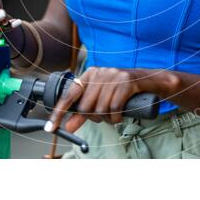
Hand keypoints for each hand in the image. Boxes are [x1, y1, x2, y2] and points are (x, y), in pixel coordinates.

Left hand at [45, 67, 172, 133]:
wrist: (148, 81)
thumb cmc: (121, 91)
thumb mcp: (101, 98)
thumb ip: (83, 112)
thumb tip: (67, 127)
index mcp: (89, 74)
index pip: (69, 95)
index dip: (59, 113)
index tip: (50, 127)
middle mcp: (99, 72)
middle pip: (86, 107)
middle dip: (94, 118)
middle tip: (103, 118)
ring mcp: (113, 76)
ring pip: (100, 109)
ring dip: (107, 119)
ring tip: (114, 115)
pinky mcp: (127, 81)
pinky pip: (114, 108)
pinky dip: (116, 117)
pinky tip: (120, 116)